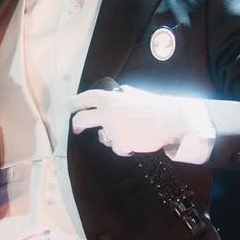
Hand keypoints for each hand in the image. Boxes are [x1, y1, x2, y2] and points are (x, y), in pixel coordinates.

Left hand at [70, 85, 187, 155]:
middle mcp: (107, 112)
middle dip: (77, 125)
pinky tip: (136, 141)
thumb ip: (124, 94)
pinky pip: (117, 148)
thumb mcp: (136, 94)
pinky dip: (125, 147)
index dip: (75, 103)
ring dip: (112, 137)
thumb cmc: (155, 107)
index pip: (86, 98)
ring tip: (130, 132)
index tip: (70, 107)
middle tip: (77, 129)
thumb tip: (119, 91)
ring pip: (103, 137)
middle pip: (81, 119)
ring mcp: (112, 129)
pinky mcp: (120, 143)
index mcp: (110, 98)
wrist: (170, 120)